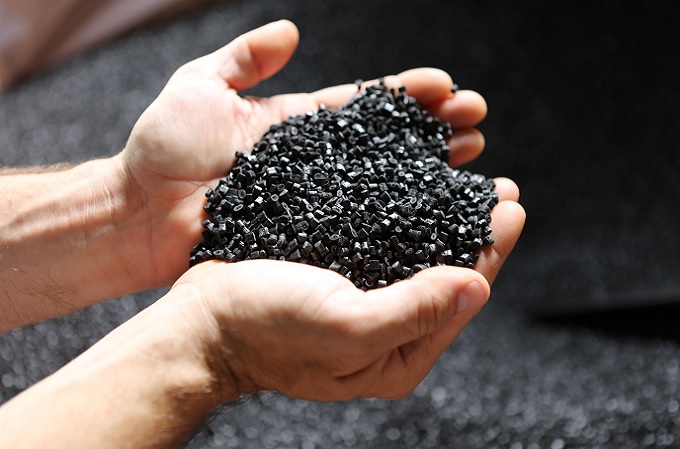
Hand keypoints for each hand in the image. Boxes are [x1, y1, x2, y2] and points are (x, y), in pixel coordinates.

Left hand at [120, 20, 490, 288]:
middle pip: (387, 145)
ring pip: (384, 186)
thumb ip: (242, 58)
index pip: (364, 106)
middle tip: (476, 123)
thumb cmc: (160, 151)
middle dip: (434, 131)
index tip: (446, 86)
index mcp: (296, 126)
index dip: (405, 96)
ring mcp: (315, 205)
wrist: (137, 216)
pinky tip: (433, 216)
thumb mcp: (199, 87)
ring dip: (430, 172)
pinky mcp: (307, 241)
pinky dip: (398, 222)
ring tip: (472, 160)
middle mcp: (315, 167)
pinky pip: (358, 230)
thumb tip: (291, 31)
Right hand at [168, 180, 523, 401]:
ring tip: (468, 180)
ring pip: (419, 256)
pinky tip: (414, 187)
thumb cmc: (266, 329)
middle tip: (500, 190)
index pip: (460, 300)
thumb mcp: (346, 327)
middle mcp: (386, 330)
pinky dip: (405, 214)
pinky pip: (385, 242)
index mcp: (396, 355)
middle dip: (475, 233)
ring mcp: (363, 301)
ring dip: (444, 218)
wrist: (203, 320)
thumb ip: (414, 311)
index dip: (489, 251)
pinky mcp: (340, 274)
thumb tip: (477, 285)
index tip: (510, 208)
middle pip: (446, 277)